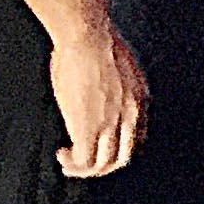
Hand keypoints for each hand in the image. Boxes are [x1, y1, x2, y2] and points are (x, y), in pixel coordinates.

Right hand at [51, 26, 147, 177]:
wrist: (87, 34)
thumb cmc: (94, 39)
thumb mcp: (117, 64)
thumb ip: (115, 84)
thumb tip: (100, 90)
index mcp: (139, 97)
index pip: (137, 137)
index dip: (118, 147)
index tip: (102, 145)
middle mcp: (131, 114)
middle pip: (123, 157)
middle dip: (103, 165)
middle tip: (86, 163)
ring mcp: (111, 123)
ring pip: (103, 164)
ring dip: (84, 168)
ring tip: (69, 161)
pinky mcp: (89, 128)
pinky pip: (84, 161)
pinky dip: (73, 164)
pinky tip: (63, 154)